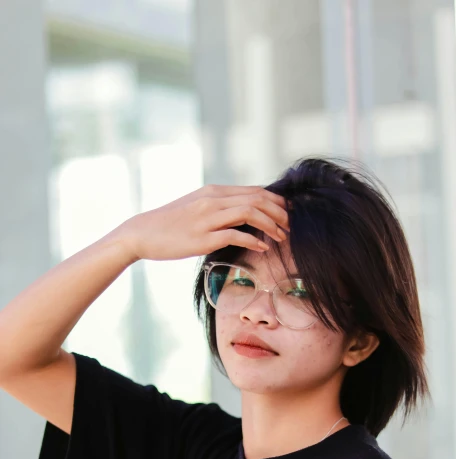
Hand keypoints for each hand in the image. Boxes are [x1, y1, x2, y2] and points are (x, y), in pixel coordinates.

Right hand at [116, 184, 289, 261]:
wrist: (143, 233)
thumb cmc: (171, 223)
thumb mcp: (197, 206)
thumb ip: (219, 206)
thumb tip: (244, 213)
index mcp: (214, 191)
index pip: (254, 190)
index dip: (276, 201)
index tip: (288, 213)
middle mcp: (213, 200)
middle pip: (257, 199)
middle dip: (279, 212)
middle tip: (290, 226)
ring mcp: (208, 218)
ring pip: (250, 213)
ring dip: (271, 225)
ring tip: (281, 237)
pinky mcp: (203, 238)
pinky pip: (236, 235)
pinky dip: (254, 241)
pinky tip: (263, 248)